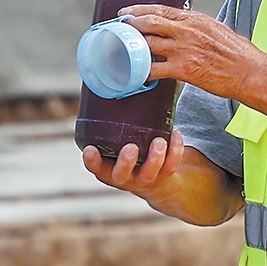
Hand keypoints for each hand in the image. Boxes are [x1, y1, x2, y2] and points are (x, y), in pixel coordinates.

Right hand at [83, 131, 244, 225]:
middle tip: (130, 147)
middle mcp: (124, 177)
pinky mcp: (164, 177)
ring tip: (159, 141)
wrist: (155, 181)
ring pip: (149, 173)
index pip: (95, 167)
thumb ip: (112, 126)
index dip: (92, 160)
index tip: (90, 149)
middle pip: (121, 175)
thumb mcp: (117, 145)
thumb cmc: (131, 154)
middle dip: (125, 162)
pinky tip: (176, 134)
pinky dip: (176, 151)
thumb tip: (110, 84)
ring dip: (154, 158)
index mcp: (108, 169)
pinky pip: (171, 167)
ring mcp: (144, 179)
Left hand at [118, 5, 265, 101]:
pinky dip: (141, 72)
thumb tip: (181, 28)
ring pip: (149, 43)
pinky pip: (155, 69)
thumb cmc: (237, 54)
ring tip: (120, 51)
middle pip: (150, 22)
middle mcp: (187, 31)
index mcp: (195, 20)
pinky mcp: (184, 69)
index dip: (140, 10)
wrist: (249, 72)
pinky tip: (133, 75)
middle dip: (131, 25)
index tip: (127, 13)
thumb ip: (196, 27)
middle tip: (118, 29)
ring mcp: (184, 49)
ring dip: (132, 47)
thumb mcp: (215, 30)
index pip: (161, 10)